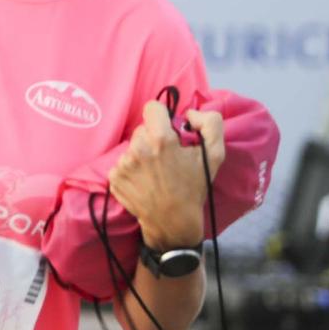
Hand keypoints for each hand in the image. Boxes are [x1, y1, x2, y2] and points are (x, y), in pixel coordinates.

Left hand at [107, 101, 226, 248]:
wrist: (173, 222)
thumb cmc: (194, 188)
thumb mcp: (214, 154)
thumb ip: (210, 123)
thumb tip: (189, 112)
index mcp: (160, 139)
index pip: (152, 107)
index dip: (162, 116)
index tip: (168, 129)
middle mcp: (137, 149)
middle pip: (142, 128)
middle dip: (154, 137)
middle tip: (166, 157)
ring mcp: (123, 164)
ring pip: (133, 146)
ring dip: (143, 154)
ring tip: (156, 172)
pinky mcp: (114, 177)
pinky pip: (122, 163)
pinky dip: (132, 169)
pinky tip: (145, 181)